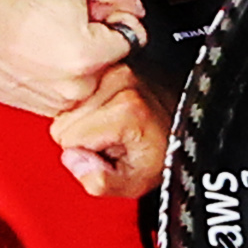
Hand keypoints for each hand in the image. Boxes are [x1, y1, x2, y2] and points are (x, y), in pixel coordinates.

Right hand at [0, 0, 143, 115]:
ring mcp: (55, 101)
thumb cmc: (8, 1)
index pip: (129, 39)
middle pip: (109, 61)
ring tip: (45, 38)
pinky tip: (36, 55)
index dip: (112, 19)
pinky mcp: (38, 108)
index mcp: (89, 56)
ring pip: (87, 78)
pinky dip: (56, 75)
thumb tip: (134, 5)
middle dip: (95, 40)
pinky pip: (63, 91)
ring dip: (75, 59)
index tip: (91, 12)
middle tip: (64, 21)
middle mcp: (75, 87)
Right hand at [51, 67, 171, 199]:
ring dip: (84, 121)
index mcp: (126, 109)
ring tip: (113, 127)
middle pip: (64, 122)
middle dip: (82, 136)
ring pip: (67, 108)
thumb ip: (101, 182)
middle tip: (112, 140)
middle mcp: (119, 82)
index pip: (67, 139)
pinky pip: (75, 95)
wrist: (184, 123)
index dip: (85, 154)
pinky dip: (86, 107)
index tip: (110, 151)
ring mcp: (114, 70)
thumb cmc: (164, 150)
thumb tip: (74, 161)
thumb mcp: (135, 182)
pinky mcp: (109, 65)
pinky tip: (108, 114)